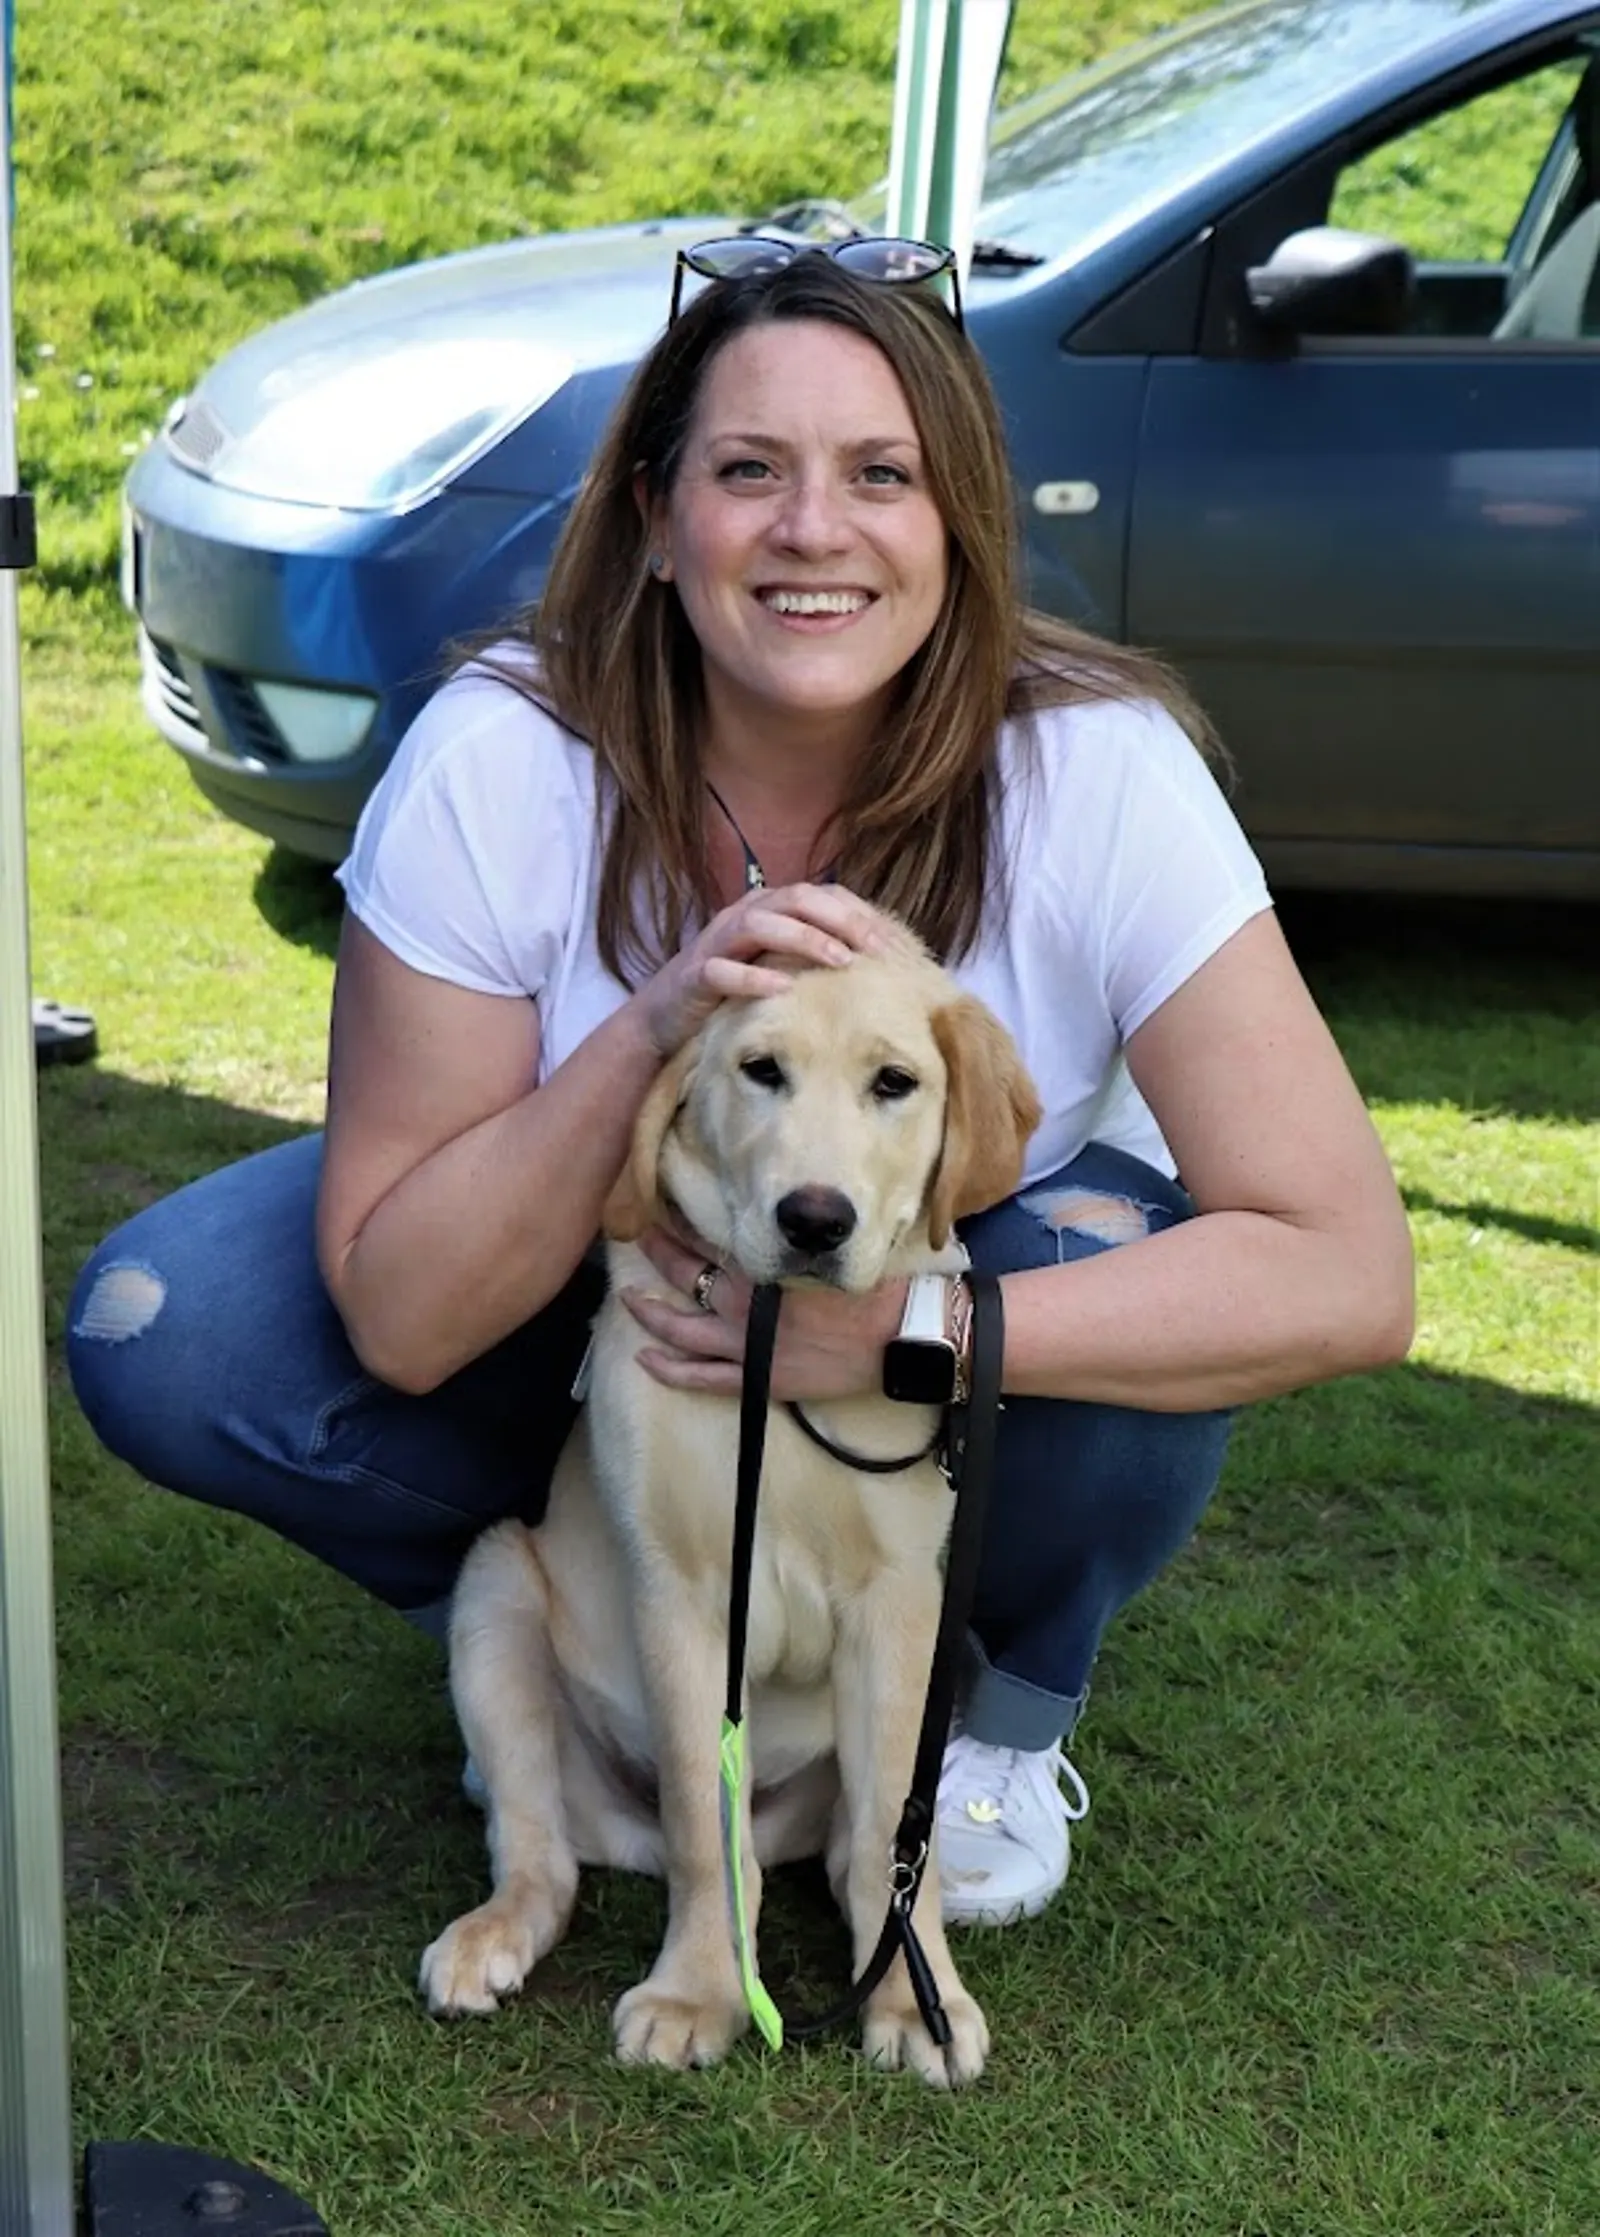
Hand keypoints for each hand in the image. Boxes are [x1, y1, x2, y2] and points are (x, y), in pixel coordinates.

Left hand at [621, 1224, 907, 1401]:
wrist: (897, 1338)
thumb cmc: (869, 1287)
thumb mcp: (826, 1248)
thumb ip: (792, 1235)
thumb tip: (775, 1211)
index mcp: (761, 1268)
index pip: (704, 1238)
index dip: (677, 1223)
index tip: (660, 1207)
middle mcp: (742, 1305)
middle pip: (684, 1276)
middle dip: (657, 1255)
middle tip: (638, 1239)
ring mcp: (744, 1346)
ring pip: (679, 1331)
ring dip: (649, 1314)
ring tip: (628, 1299)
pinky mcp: (755, 1380)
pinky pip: (700, 1378)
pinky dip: (669, 1370)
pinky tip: (645, 1358)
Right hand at [629, 882, 896, 1058]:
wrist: (666, 1019)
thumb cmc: (735, 994)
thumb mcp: (782, 968)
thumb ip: (818, 958)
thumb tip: (880, 968)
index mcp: (771, 908)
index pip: (824, 895)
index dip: (863, 914)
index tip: (898, 946)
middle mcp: (744, 915)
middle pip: (797, 898)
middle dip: (843, 921)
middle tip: (879, 950)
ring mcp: (716, 941)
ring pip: (760, 924)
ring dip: (805, 939)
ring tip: (842, 962)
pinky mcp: (694, 975)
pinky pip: (722, 970)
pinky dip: (753, 977)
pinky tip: (783, 989)